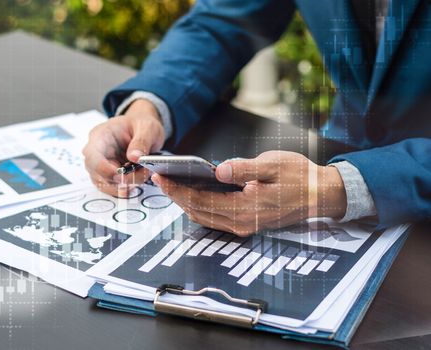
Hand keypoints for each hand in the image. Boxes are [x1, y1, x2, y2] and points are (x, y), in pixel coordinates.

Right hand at [83, 99, 164, 196]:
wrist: (143, 129)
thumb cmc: (141, 124)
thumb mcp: (148, 127)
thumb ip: (142, 141)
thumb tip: (135, 157)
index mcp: (100, 136)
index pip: (92, 155)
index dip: (102, 168)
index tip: (119, 175)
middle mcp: (97, 152)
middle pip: (96, 173)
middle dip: (117, 180)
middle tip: (137, 177)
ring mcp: (103, 165)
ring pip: (104, 183)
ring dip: (123, 185)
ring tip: (142, 175)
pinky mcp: (110, 175)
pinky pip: (113, 187)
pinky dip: (125, 188)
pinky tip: (138, 181)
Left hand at [152, 151, 346, 235]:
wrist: (321, 195)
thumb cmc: (300, 177)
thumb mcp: (274, 165)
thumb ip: (245, 169)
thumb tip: (219, 170)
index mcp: (246, 208)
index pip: (201, 201)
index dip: (177, 189)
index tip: (160, 176)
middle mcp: (241, 222)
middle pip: (197, 211)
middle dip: (175, 195)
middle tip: (158, 179)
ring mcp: (243, 225)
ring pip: (204, 216)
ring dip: (185, 202)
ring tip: (171, 184)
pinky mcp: (246, 222)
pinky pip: (214, 217)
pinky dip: (199, 206)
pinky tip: (192, 192)